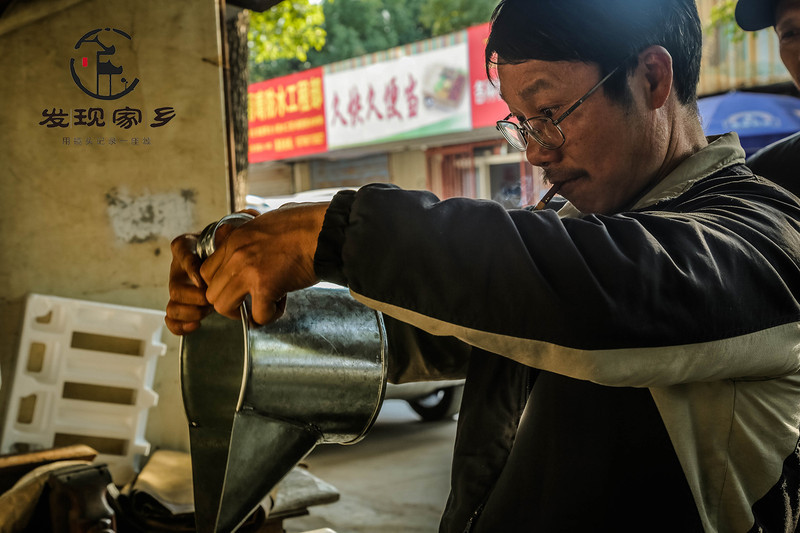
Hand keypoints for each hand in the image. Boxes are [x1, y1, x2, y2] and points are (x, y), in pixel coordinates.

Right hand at [164, 209, 260, 334]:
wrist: (238, 263)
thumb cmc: (237, 247)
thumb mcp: (238, 234)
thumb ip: (240, 225)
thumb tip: (244, 217)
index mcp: (189, 247)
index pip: (180, 249)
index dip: (189, 265)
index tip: (202, 278)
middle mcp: (180, 269)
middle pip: (174, 285)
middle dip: (192, 296)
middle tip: (209, 300)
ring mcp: (180, 289)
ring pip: (172, 303)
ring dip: (189, 310)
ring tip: (207, 311)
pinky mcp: (183, 306)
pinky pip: (171, 319)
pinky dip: (179, 325)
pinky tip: (196, 325)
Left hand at [200, 202, 328, 324]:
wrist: (324, 230)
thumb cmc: (305, 225)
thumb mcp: (265, 222)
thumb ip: (249, 236)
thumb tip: (248, 247)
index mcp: (234, 239)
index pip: (207, 271)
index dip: (221, 285)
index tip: (238, 289)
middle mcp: (235, 255)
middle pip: (211, 292)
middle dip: (230, 302)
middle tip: (250, 302)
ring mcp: (248, 271)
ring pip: (224, 307)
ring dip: (244, 312)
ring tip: (264, 306)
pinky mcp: (266, 286)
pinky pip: (257, 315)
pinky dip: (268, 316)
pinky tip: (280, 305)